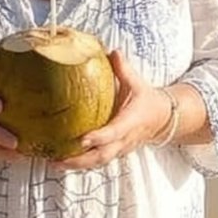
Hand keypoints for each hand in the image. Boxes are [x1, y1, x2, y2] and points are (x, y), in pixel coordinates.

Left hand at [54, 49, 172, 171]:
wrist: (162, 119)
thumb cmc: (147, 100)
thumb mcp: (138, 83)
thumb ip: (123, 69)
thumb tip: (112, 52)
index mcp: (130, 121)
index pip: (114, 132)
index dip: (99, 137)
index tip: (83, 139)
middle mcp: (124, 139)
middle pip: (102, 155)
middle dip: (80, 160)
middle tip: (58, 159)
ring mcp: (120, 149)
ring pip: (98, 162)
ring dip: (77, 165)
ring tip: (55, 163)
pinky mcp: (115, 152)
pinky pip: (98, 161)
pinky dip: (82, 164)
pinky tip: (63, 162)